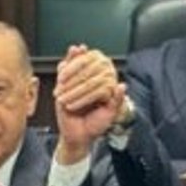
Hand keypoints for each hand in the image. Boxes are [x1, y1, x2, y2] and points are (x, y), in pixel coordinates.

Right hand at [53, 45, 125, 162]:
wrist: (79, 136)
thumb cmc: (95, 125)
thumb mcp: (110, 114)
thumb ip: (117, 100)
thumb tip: (123, 85)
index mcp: (100, 90)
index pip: (101, 73)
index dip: (99, 63)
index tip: (100, 56)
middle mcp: (88, 87)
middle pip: (87, 68)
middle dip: (84, 60)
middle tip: (84, 50)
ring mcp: (74, 87)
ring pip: (75, 70)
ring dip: (75, 59)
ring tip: (77, 49)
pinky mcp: (63, 91)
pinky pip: (63, 76)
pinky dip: (66, 65)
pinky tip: (68, 57)